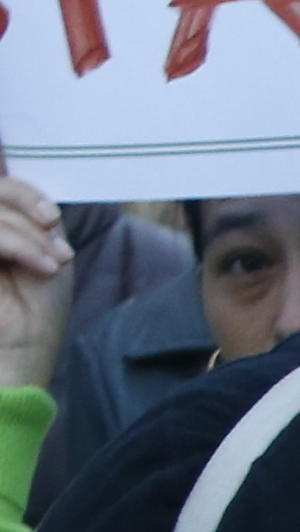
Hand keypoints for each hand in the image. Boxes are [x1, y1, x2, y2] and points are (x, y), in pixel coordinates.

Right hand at [0, 171, 70, 395]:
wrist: (22, 354)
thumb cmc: (34, 309)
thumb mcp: (41, 251)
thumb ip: (27, 216)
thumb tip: (14, 176)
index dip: (23, 193)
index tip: (52, 217)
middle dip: (25, 208)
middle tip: (54, 236)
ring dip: (25, 233)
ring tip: (51, 262)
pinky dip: (15, 243)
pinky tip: (43, 266)